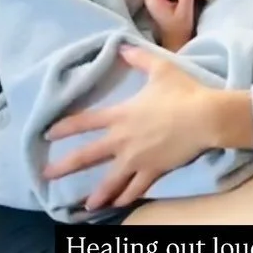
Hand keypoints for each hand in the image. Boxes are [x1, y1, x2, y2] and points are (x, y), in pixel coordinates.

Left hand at [43, 45, 228, 209]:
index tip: (48, 134)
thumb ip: (139, 59)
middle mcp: (122, 140)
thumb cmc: (183, 92)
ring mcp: (137, 158)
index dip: (64, 127)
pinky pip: (137, 188)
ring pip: (111, 180)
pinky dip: (127, 197)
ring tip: (87, 205)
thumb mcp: (161, 68)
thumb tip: (123, 46)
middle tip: (47, 175)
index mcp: (121, 115)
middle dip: (65, 166)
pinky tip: (120, 204)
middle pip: (87, 156)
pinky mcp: (154, 170)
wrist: (205, 117)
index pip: (85, 122)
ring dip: (98, 194)